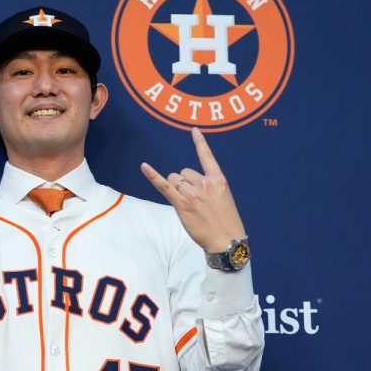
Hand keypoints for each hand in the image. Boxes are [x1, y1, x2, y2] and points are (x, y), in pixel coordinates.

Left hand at [141, 128, 245, 252]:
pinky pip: (164, 186)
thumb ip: (210, 187)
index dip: (200, 142)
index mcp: (219, 180)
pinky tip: (144, 166)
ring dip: (176, 190)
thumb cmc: (226, 223)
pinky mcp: (181, 204)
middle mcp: (205, 182)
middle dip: (184, 183)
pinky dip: (152, 175)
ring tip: (188, 206)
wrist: (227, 241)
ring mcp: (193, 193)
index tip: (194, 130)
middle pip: (184, 172)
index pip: (207, 156)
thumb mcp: (224, 199)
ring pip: (174, 180)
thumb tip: (190, 184)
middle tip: (194, 202)